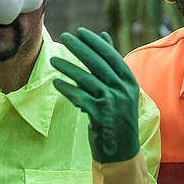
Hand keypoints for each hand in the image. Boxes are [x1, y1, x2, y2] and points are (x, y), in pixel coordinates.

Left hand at [51, 28, 139, 163]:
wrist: (122, 152)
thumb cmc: (118, 116)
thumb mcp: (121, 89)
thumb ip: (112, 64)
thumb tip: (104, 35)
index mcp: (130, 82)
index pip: (111, 56)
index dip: (95, 43)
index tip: (80, 32)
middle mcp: (123, 91)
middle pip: (98, 64)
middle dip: (80, 48)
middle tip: (65, 36)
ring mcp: (112, 103)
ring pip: (87, 80)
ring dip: (68, 68)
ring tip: (54, 60)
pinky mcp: (100, 116)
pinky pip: (79, 97)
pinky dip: (67, 89)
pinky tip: (57, 82)